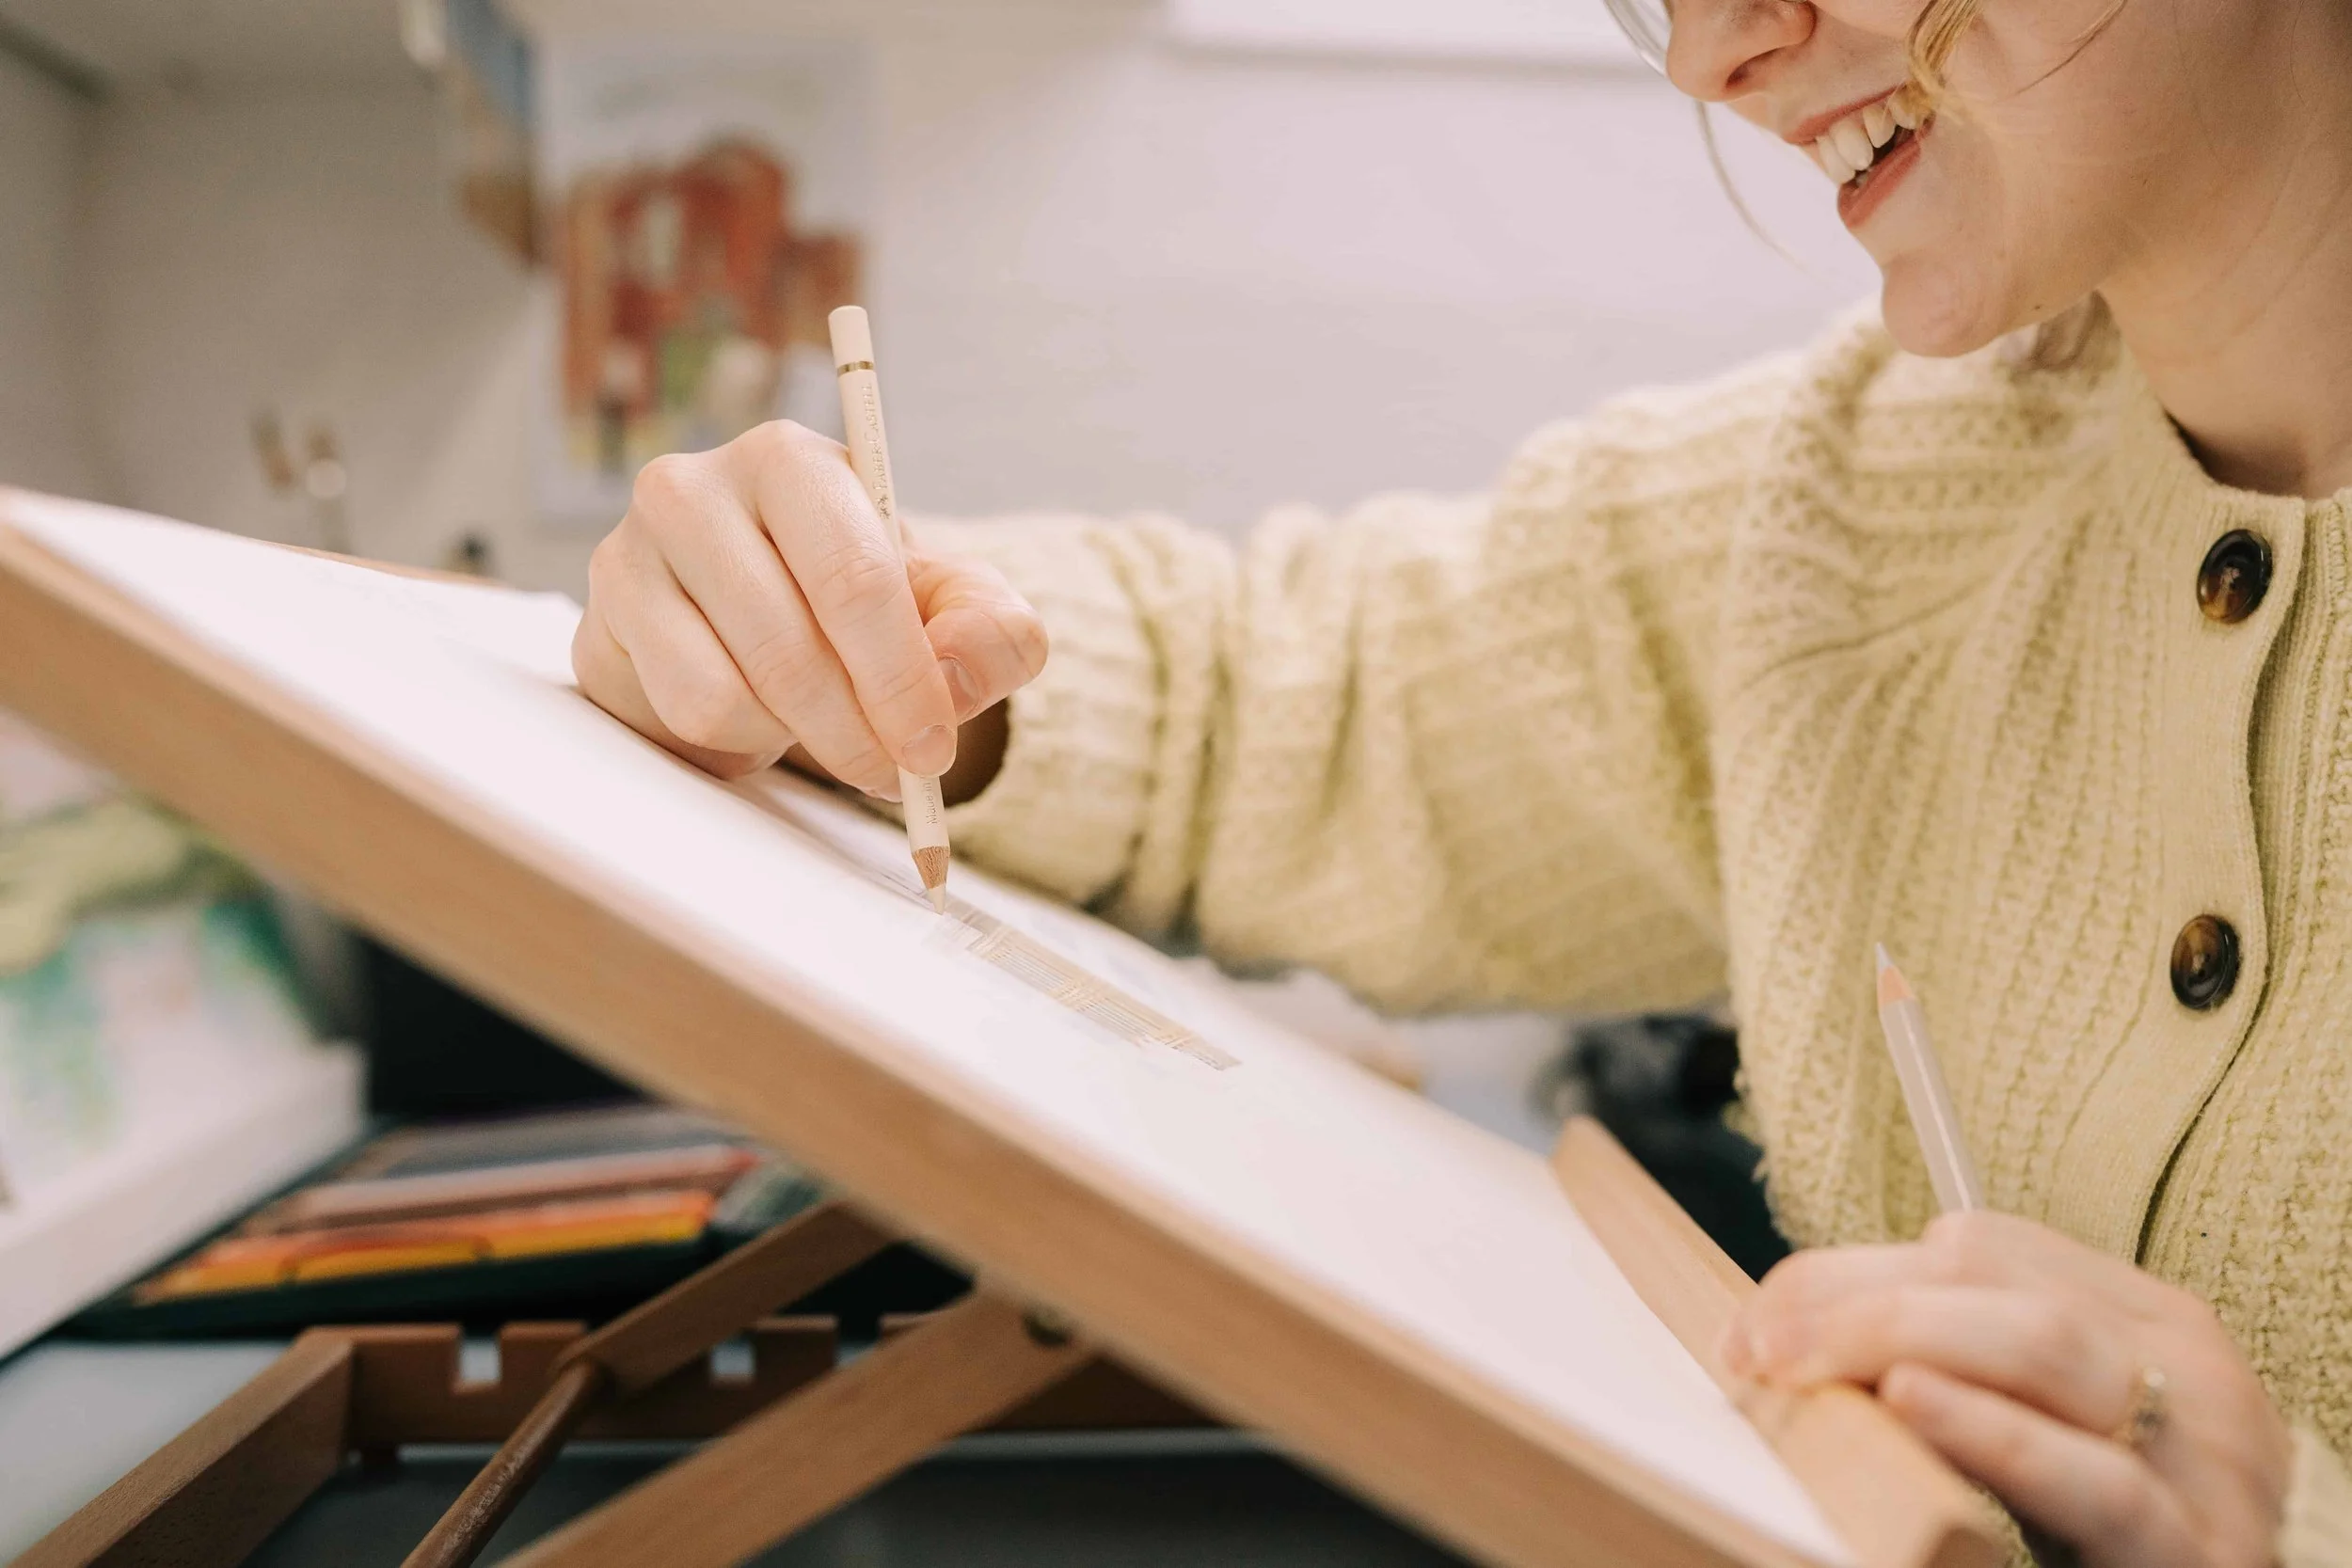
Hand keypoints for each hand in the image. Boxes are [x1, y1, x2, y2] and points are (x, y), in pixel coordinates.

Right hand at [572, 421, 1047, 791]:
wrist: (766, 618)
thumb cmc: (860, 604)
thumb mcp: (948, 608)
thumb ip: (989, 629)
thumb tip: (961, 669)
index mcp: (792, 462)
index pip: (854, 576)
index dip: (900, 677)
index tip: (931, 747)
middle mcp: (695, 487)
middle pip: (790, 643)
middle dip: (856, 729)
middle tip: (891, 773)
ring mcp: (632, 553)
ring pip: (727, 691)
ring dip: (795, 736)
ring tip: (821, 725)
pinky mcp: (600, 623)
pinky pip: (682, 714)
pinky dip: (738, 739)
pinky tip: (757, 715)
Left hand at [1725, 1210, 2291, 1566]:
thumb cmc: (2117, 1531)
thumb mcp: (2055, 1427)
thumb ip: (1970, 1369)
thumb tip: (1804, 1336)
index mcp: (2149, 1320)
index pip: (1978, 1246)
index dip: (1849, 1269)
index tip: (1762, 1318)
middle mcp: (2188, 1367)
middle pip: (1989, 1279)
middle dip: (1849, 1297)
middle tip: (1755, 1345)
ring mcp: (2208, 1457)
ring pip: (2038, 1344)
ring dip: (1891, 1340)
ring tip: (1798, 1366)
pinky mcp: (2202, 1549)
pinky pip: (2094, 1477)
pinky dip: (1991, 1431)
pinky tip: (1909, 1405)